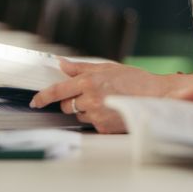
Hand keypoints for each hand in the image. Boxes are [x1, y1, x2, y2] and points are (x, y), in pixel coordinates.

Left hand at [30, 59, 192, 132]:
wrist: (156, 97)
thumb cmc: (136, 80)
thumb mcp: (108, 67)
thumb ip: (81, 67)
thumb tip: (61, 63)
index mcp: (89, 81)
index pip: (57, 91)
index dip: (43, 97)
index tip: (35, 100)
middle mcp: (90, 98)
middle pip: (66, 105)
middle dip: (71, 101)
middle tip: (89, 94)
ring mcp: (96, 115)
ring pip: (79, 115)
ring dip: (85, 109)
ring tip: (106, 101)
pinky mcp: (103, 128)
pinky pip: (92, 124)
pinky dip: (98, 118)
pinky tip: (112, 110)